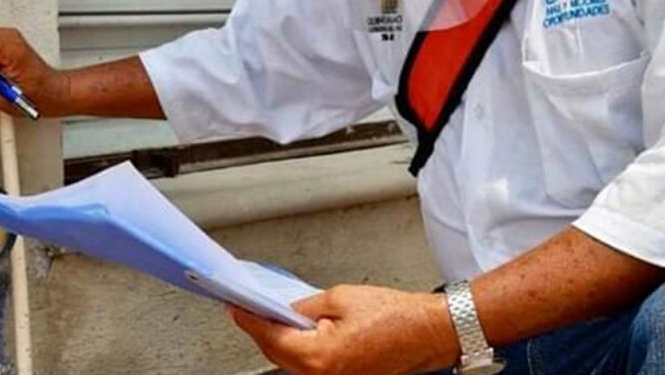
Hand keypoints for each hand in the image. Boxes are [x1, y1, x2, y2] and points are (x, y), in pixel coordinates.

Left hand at [228, 285, 458, 374]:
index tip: (234, 307)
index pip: (268, 336)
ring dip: (281, 339)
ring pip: (293, 361)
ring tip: (272, 314)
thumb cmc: (397, 316)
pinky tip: (297, 331)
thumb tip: (283, 309)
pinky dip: (300, 348)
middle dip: (262, 328)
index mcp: (319, 357)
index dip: (248, 318)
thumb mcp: (340, 297)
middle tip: (247, 306)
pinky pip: (311, 366)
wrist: (430, 332)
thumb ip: (304, 306)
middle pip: (277, 352)